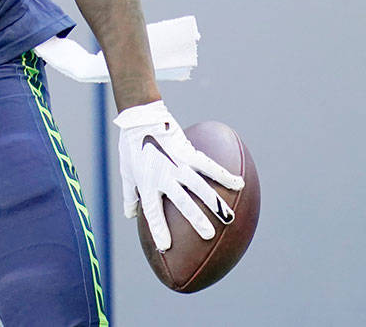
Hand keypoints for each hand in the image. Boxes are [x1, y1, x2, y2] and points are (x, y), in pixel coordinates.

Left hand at [114, 101, 244, 250]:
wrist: (140, 118)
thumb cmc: (132, 147)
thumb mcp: (127, 172)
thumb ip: (130, 195)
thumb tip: (130, 216)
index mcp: (147, 183)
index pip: (152, 212)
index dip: (159, 229)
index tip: (165, 247)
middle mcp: (163, 175)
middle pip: (181, 201)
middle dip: (195, 219)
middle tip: (209, 236)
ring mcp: (177, 163)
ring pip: (199, 186)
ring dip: (215, 202)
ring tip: (230, 218)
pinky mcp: (187, 151)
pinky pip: (209, 165)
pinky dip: (224, 175)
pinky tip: (239, 184)